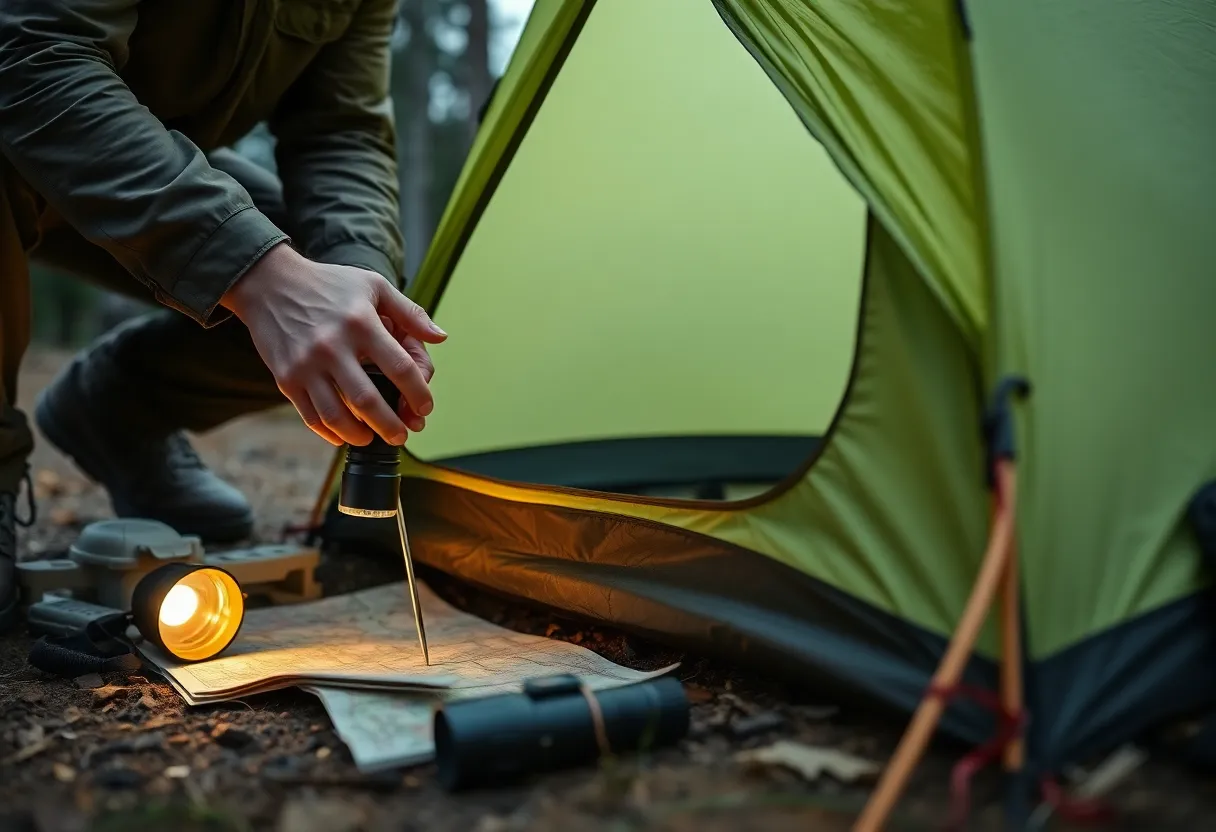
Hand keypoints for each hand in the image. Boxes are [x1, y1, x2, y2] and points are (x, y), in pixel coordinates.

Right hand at [221, 242, 446, 446]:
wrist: (269, 283)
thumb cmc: (329, 284)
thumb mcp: (374, 285)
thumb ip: (410, 313)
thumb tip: (440, 337)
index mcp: (361, 323)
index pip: (400, 369)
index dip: (418, 394)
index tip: (425, 407)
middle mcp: (333, 346)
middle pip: (369, 401)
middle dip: (391, 426)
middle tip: (402, 435)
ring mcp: (306, 365)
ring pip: (337, 416)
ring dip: (361, 435)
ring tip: (373, 437)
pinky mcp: (286, 378)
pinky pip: (311, 416)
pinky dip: (331, 433)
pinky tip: (344, 434)